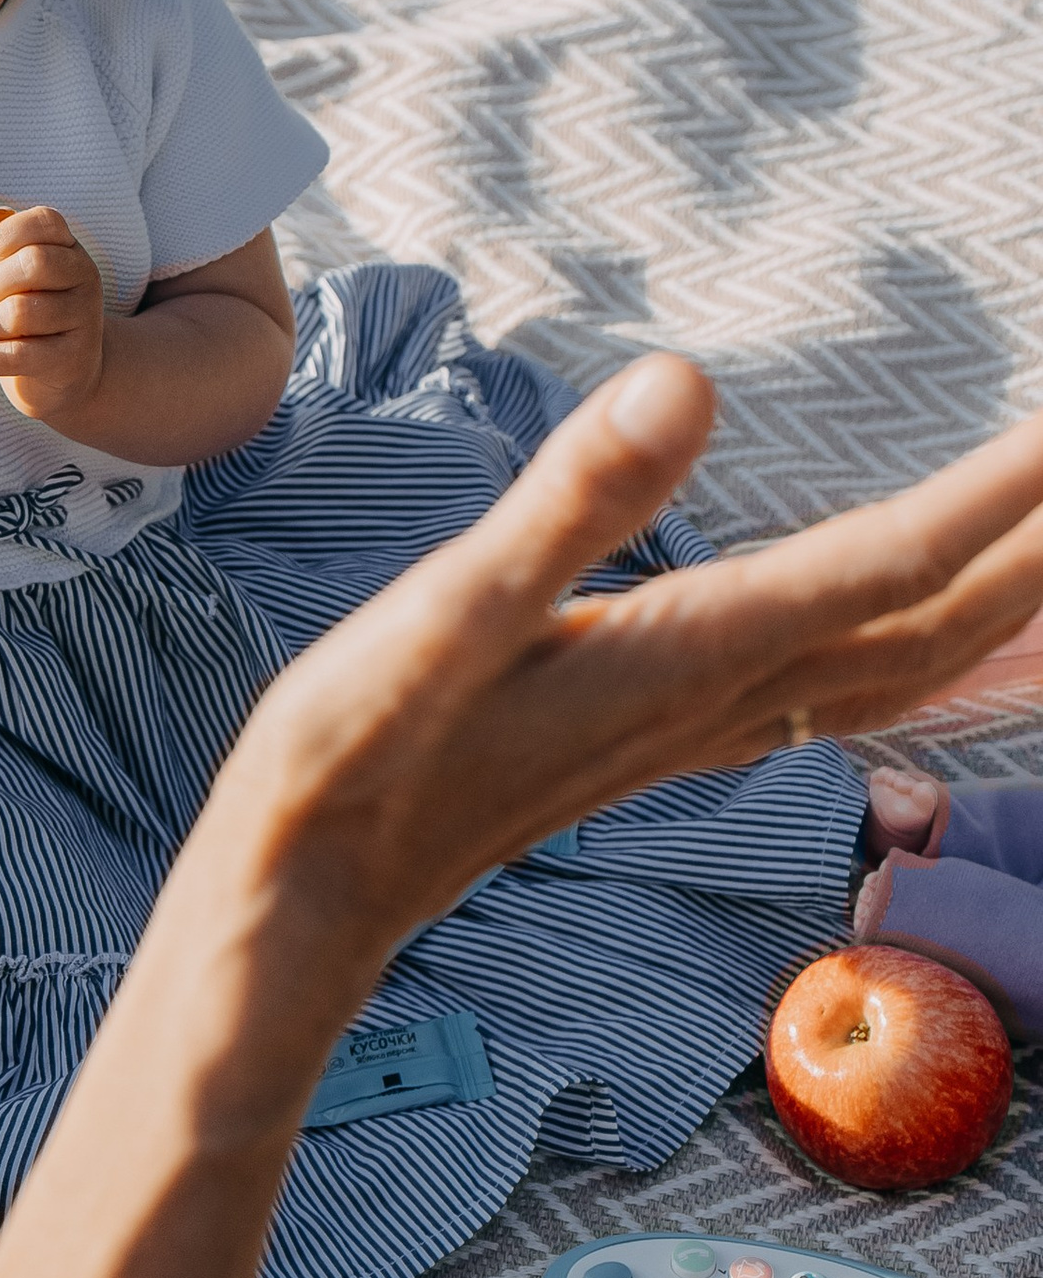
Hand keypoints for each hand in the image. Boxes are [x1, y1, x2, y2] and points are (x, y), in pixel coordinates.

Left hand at [0, 209, 103, 424]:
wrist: (63, 373)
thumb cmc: (29, 315)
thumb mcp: (11, 277)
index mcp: (69, 250)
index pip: (45, 221)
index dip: (6, 234)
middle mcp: (85, 278)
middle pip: (35, 262)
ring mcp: (84, 319)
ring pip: (21, 311)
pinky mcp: (72, 359)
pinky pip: (19, 354)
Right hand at [203, 352, 1042, 1010]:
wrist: (305, 898)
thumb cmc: (353, 760)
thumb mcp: (440, 612)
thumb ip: (568, 498)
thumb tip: (686, 379)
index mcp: (691, 649)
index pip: (895, 558)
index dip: (1011, 490)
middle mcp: (725, 695)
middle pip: (942, 618)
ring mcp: (706, 726)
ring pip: (912, 658)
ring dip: (1010, 593)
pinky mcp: (670, 734)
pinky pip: (856, 683)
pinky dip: (933, 638)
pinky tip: (940, 619)